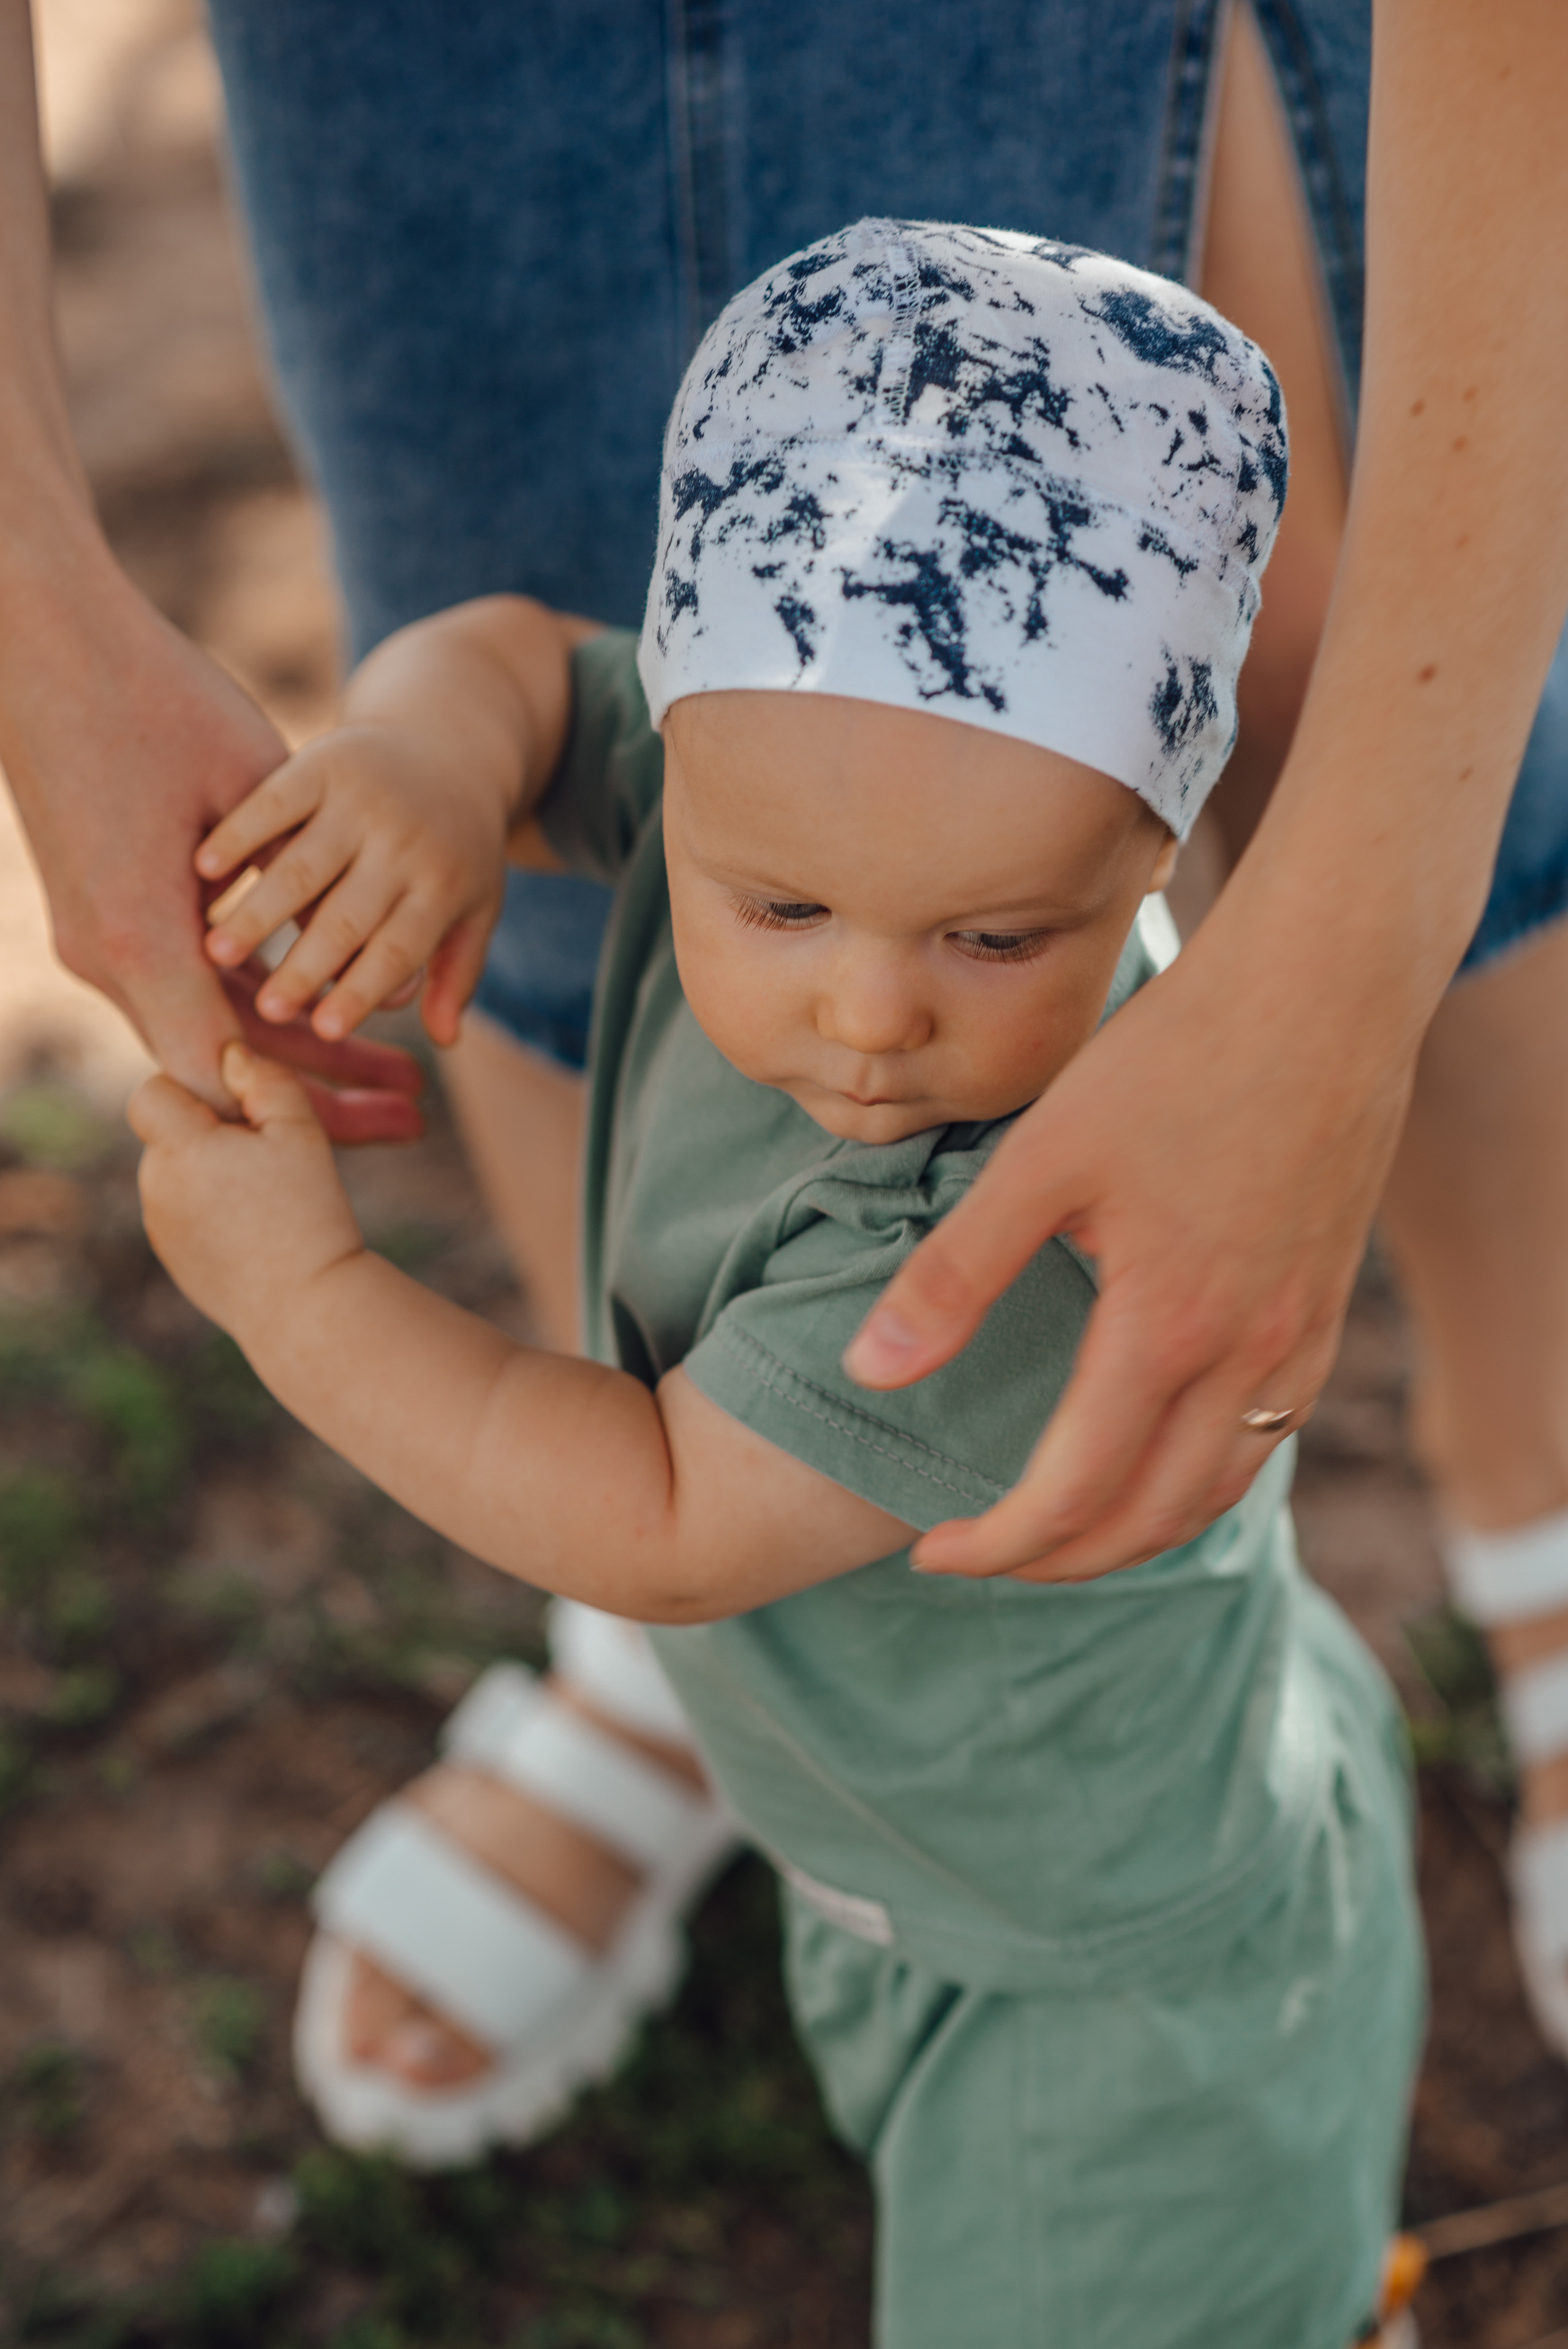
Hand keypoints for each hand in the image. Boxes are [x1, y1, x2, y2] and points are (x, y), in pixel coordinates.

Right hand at [0, 555, 423, 1141]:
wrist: (41, 642)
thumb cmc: (154, 699)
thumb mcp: (253, 792)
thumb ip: (298, 892)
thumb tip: (365, 966)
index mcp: (140, 934)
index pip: (221, 1067)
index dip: (306, 1103)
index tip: (387, 1117)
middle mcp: (104, 954)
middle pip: (219, 1061)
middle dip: (317, 1092)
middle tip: (409, 1110)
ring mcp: (91, 939)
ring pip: (202, 1023)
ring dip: (289, 1049)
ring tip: (387, 1072)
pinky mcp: (96, 916)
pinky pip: (181, 983)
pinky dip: (249, 1001)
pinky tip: (323, 1009)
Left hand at [129, 1044, 363, 1342]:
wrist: (306, 1308)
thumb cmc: (309, 1215)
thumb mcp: (301, 1133)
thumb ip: (266, 1080)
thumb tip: (232, 1056)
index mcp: (179, 1148)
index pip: (154, 1092)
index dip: (196, 1093)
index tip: (243, 1117)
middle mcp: (155, 1186)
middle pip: (170, 1134)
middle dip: (209, 1135)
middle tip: (269, 1159)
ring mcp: (159, 1227)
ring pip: (179, 1175)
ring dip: (213, 1173)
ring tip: (269, 1200)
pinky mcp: (173, 1259)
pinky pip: (186, 1214)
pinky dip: (214, 1213)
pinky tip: (257, 1231)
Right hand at [198, 716, 510, 1048]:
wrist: (442, 744)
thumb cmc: (457, 845)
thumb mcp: (476, 903)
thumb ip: (458, 970)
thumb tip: (443, 1039)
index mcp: (444, 882)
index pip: (398, 951)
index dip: (360, 992)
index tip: (322, 1032)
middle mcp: (403, 839)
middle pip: (346, 917)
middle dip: (305, 967)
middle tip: (264, 1012)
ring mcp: (363, 797)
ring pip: (303, 866)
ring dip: (258, 910)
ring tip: (217, 952)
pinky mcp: (324, 760)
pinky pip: (273, 803)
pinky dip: (239, 835)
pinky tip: (203, 870)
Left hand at [846, 901, 1413, 1581]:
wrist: (1323, 991)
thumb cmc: (1174, 1057)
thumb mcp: (1042, 1159)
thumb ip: (953, 1274)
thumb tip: (866, 1371)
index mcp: (1166, 1330)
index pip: (1070, 1497)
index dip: (994, 1545)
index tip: (930, 1550)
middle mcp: (1247, 1357)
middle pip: (1148, 1522)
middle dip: (1057, 1562)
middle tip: (983, 1557)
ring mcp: (1300, 1340)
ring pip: (1218, 1493)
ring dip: (1134, 1534)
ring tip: (1060, 1532)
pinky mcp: (1326, 1310)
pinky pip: (1265, 1438)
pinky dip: (1203, 1480)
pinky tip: (1156, 1458)